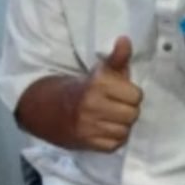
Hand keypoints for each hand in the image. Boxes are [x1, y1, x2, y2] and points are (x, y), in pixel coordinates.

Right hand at [71, 36, 142, 151]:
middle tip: (117, 106)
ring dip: (121, 126)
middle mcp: (92, 106)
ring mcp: (87, 126)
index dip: (131, 94)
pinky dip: (113, 139)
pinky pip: (114, 145)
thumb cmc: (84, 88)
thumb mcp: (100, 71)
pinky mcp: (85, 143)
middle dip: (128, 110)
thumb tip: (125, 40)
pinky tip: (105, 129)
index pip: (136, 96)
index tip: (122, 92)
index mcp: (97, 85)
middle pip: (133, 114)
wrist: (48, 109)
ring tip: (111, 118)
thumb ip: (117, 58)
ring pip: (124, 131)